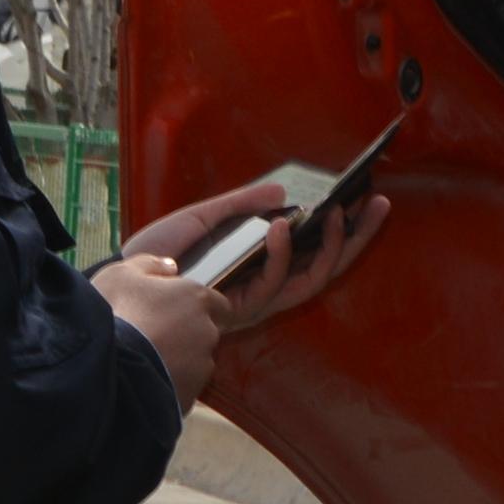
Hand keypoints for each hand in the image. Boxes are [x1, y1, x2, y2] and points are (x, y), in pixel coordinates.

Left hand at [94, 186, 385, 402]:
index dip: (346, 228)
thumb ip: (245, 203)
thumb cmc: (164, 251)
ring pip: (312, 280)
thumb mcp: (208, 215)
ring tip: (337, 212)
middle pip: (327, 267)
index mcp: (264, 265)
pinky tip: (284, 227)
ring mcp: (256, 301)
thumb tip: (284, 192)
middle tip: (379, 204)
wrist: (124, 275)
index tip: (367, 196)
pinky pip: (273, 284)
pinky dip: (282, 255)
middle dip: (357, 237)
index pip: (317, 249)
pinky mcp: (239, 310)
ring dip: (330, 246)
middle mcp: (267, 286)